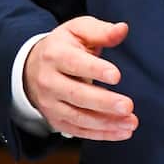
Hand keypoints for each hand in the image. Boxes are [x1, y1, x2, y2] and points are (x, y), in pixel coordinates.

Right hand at [23, 16, 136, 140]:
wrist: (32, 68)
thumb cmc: (64, 46)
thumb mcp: (78, 30)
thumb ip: (101, 31)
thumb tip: (123, 29)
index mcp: (55, 55)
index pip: (75, 63)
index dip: (95, 70)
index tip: (117, 76)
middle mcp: (49, 81)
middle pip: (76, 95)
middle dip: (103, 102)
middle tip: (127, 106)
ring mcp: (50, 104)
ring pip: (78, 117)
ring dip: (106, 123)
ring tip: (131, 122)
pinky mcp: (56, 121)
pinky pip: (79, 131)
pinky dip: (102, 134)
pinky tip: (122, 132)